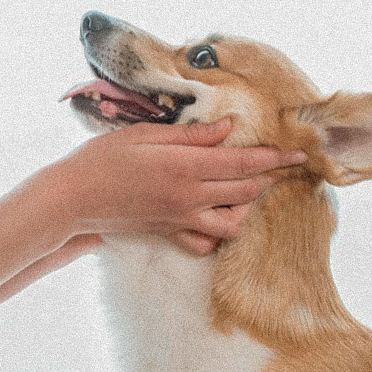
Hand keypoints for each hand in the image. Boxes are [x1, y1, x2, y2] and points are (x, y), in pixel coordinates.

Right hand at [41, 117, 305, 255]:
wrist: (72, 199)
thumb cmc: (102, 158)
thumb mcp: (145, 134)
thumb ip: (191, 135)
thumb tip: (227, 128)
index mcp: (186, 167)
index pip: (243, 162)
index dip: (275, 156)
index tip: (299, 152)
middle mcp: (190, 197)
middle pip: (246, 191)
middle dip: (269, 177)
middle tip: (281, 165)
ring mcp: (181, 220)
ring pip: (233, 223)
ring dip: (246, 206)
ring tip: (243, 189)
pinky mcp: (169, 234)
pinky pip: (206, 243)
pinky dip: (217, 233)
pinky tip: (215, 217)